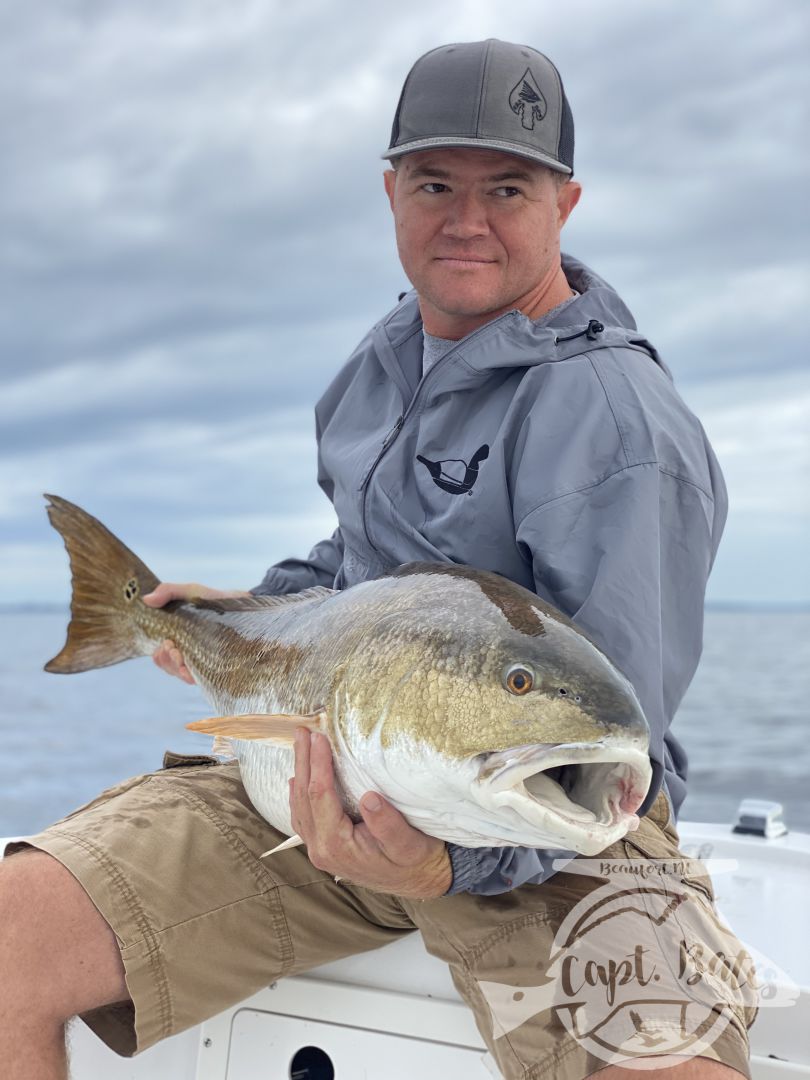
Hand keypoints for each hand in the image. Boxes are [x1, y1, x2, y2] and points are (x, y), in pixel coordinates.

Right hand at [143, 582, 249, 684]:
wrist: (243, 605)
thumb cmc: (215, 599)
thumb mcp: (191, 591)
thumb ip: (169, 591)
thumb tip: (147, 600)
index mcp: (176, 637)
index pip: (159, 654)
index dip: (159, 653)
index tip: (166, 642)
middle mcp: (186, 651)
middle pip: (167, 665)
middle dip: (167, 659)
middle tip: (173, 648)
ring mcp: (199, 660)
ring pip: (179, 673)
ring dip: (176, 668)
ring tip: (181, 660)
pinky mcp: (214, 667)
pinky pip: (197, 678)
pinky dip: (189, 676)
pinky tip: (188, 672)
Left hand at [291, 730, 451, 899]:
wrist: (417, 882)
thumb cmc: (415, 861)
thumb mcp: (408, 843)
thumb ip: (387, 824)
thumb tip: (369, 798)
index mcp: (337, 846)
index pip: (320, 796)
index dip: (318, 764)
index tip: (319, 738)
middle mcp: (321, 849)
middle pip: (303, 797)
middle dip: (303, 761)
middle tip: (302, 731)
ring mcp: (319, 849)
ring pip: (300, 805)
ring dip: (300, 772)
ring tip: (301, 745)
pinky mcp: (324, 846)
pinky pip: (304, 816)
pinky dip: (300, 793)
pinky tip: (298, 779)